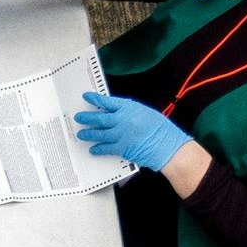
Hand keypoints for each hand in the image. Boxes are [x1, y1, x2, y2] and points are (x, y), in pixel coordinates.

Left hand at [76, 90, 193, 172]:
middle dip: (87, 118)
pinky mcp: (121, 148)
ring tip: (81, 134)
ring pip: (99, 133)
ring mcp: (120, 135)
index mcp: (130, 108)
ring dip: (88, 134)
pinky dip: (98, 149)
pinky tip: (93, 149)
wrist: (168, 147)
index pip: (107, 102)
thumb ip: (130, 113)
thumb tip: (117, 113)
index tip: (87, 97)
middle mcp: (123, 120)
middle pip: (100, 118)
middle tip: (78, 118)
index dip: (95, 99)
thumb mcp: (146, 113)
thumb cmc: (162, 130)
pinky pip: (105, 148)